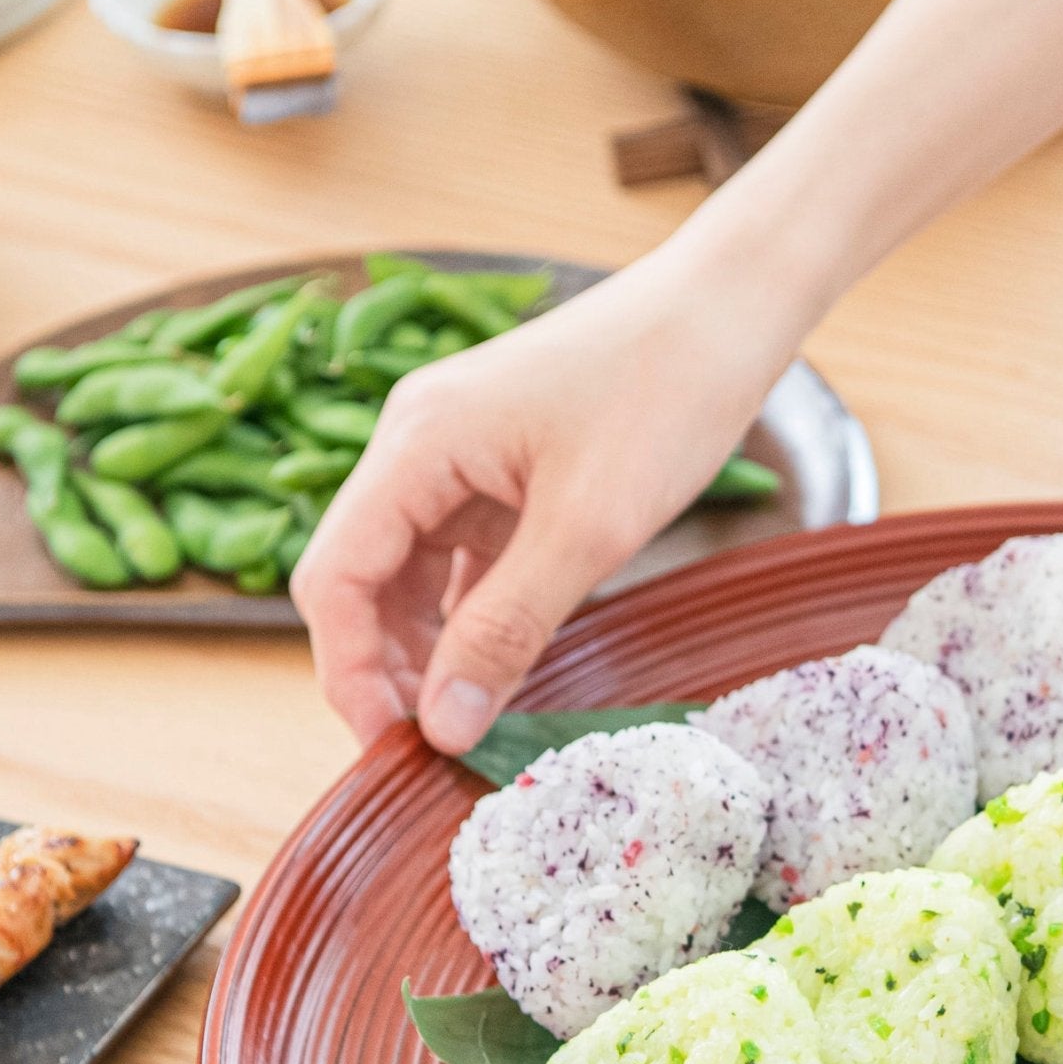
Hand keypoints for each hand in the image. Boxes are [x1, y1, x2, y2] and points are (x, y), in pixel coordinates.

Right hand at [292, 236, 804, 753]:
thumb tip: (442, 727)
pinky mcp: (505, 473)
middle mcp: (419, 447)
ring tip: (472, 724)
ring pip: (414, 578)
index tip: (393, 748)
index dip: (350, 672)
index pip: (334, 578)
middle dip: (387, 670)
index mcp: (415, 445)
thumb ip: (507, 629)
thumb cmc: (664, 396)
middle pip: (363, 581)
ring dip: (432, 651)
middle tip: (437, 752)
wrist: (728, 310)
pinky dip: (475, 618)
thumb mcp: (587, 532)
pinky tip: (503, 671)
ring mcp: (461, 459)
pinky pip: (466, 560)